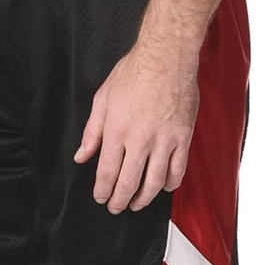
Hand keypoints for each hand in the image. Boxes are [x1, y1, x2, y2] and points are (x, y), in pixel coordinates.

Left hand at [74, 40, 198, 212]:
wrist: (167, 57)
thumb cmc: (133, 73)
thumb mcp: (103, 99)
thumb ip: (91, 131)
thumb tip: (81, 155)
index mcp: (116, 131)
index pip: (107, 173)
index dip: (103, 191)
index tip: (101, 198)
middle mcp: (140, 140)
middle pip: (129, 183)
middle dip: (120, 201)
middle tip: (116, 207)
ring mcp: (164, 141)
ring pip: (154, 182)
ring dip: (144, 198)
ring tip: (137, 204)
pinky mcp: (183, 138)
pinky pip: (178, 170)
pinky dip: (170, 184)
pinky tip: (164, 188)